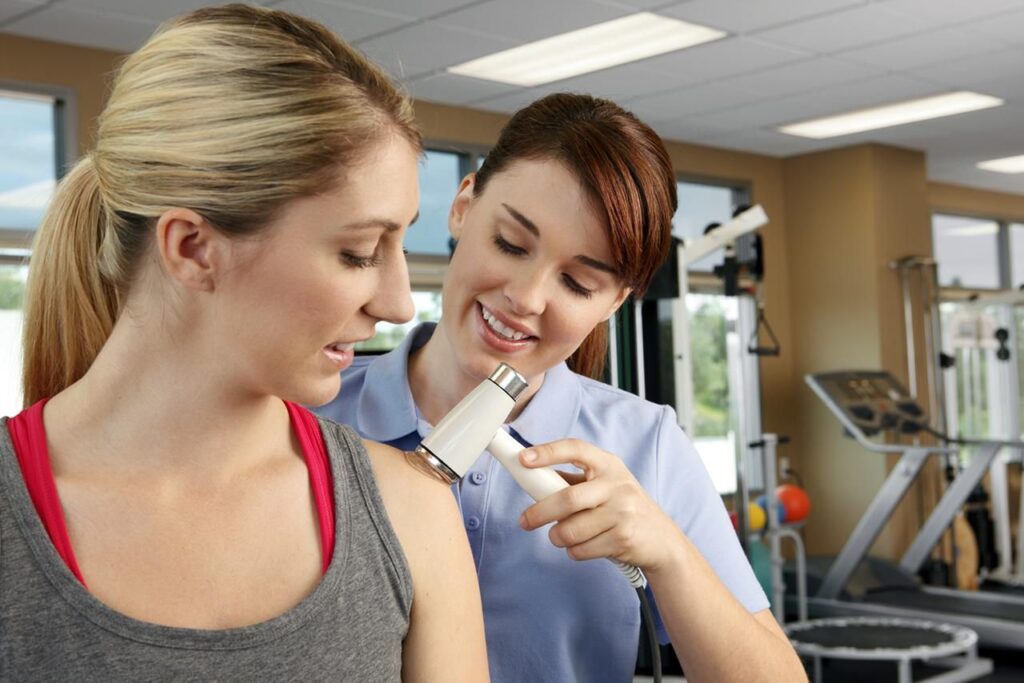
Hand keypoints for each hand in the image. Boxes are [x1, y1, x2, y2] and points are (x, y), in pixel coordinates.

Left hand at [517, 438, 683, 572]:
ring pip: (571, 530)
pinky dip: (574, 551)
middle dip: (539, 513)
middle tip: (525, 521)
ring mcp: (623, 512)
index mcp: (608, 465)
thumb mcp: (606, 486)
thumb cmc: (625, 509)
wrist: (663, 541)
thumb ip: (574, 481)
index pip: (576, 449)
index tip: (524, 458)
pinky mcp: (624, 538)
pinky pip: (581, 549)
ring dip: (557, 537)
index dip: (548, 452)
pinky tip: (583, 546)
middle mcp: (617, 485)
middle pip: (567, 498)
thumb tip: (533, 477)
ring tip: (561, 536)